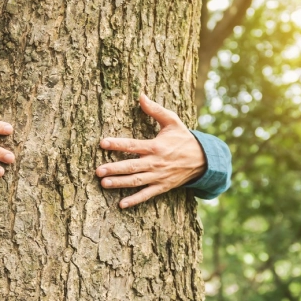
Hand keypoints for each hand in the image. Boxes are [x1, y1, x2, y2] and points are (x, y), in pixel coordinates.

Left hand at [96, 94, 205, 208]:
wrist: (202, 159)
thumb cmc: (183, 138)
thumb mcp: (172, 121)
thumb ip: (155, 110)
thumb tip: (141, 95)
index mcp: (156, 146)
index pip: (133, 145)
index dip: (117, 144)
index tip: (103, 143)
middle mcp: (155, 162)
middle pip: (131, 166)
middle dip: (114, 168)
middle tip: (98, 171)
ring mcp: (158, 176)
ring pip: (136, 181)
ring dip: (120, 183)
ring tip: (104, 183)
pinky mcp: (162, 187)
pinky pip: (146, 194)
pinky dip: (135, 200)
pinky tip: (121, 204)